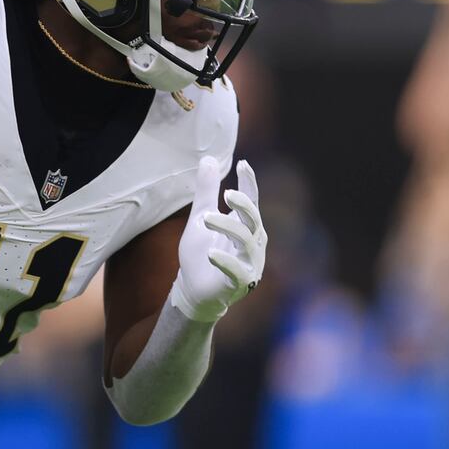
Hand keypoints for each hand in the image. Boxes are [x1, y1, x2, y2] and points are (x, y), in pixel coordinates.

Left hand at [169, 157, 266, 321]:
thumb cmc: (201, 253)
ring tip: (205, 218)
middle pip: (253, 219)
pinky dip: (225, 261)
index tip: (243, 164)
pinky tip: (211, 253)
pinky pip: (237, 269)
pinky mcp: (242, 282)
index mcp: (244, 225)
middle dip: (243, 205)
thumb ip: (206, 191)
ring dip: (226, 227)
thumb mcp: (201, 217)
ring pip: (245, 240)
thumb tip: (209, 159)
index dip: (249, 183)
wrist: (194, 289)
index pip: (251, 200)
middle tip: (226, 194)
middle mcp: (252, 241)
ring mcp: (250, 261)